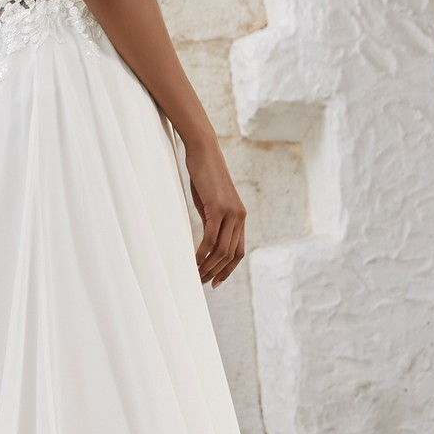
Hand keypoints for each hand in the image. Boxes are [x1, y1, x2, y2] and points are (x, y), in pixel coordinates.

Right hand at [183, 136, 246, 287]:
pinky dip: (202, 253)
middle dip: (216, 271)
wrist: (204, 151)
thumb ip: (212, 220)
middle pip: (231, 254)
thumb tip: (206, 239)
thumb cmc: (204, 175)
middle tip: (201, 282)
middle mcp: (240, 217)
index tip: (215, 282)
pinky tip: (194, 261)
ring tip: (196, 275)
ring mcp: (231, 213)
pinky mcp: (218, 208)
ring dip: (209, 266)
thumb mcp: (210, 202)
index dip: (228, 269)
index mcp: (240, 217)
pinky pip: (211, 238)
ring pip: (222, 250)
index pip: (238, 251)